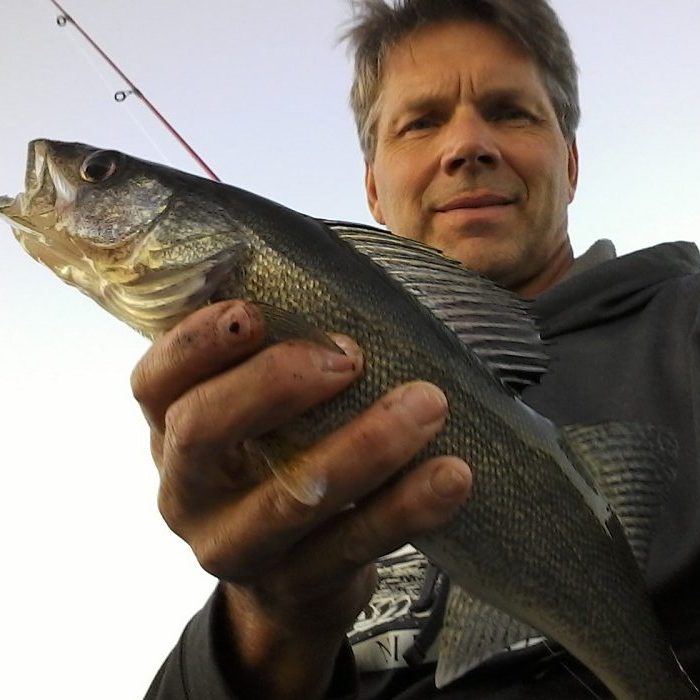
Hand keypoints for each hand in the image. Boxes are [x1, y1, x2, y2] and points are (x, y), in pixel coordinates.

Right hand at [131, 300, 471, 698]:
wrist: (292, 577)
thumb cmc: (279, 461)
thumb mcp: (257, 418)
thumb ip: (273, 363)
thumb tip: (343, 286)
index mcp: (171, 431)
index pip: (154, 381)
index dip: (196, 343)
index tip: (255, 311)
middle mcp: (187, 490)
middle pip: (202, 430)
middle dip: (274, 384)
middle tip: (348, 357)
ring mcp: (234, 546)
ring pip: (288, 499)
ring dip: (364, 446)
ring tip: (428, 404)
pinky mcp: (293, 584)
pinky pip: (352, 545)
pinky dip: (406, 507)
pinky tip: (451, 475)